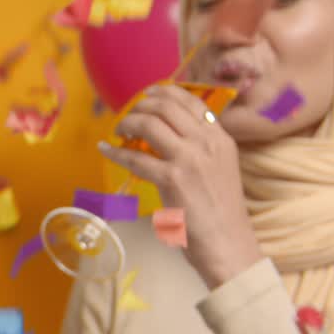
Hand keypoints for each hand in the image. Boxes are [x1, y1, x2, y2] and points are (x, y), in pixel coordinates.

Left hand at [99, 84, 263, 288]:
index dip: (165, 92)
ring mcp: (189, 159)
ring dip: (127, 123)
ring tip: (118, 131)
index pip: (192, 101)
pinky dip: (116, 152)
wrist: (228, 241)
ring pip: (149, 124)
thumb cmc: (221, 211)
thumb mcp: (220, 167)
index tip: (147, 94)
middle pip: (166, 107)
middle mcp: (206, 142)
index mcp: (220, 138)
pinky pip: (135, 158)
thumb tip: (170, 135)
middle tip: (127, 114)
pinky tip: (106, 149)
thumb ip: (201, 148)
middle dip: (140, 105)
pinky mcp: (171, 179)